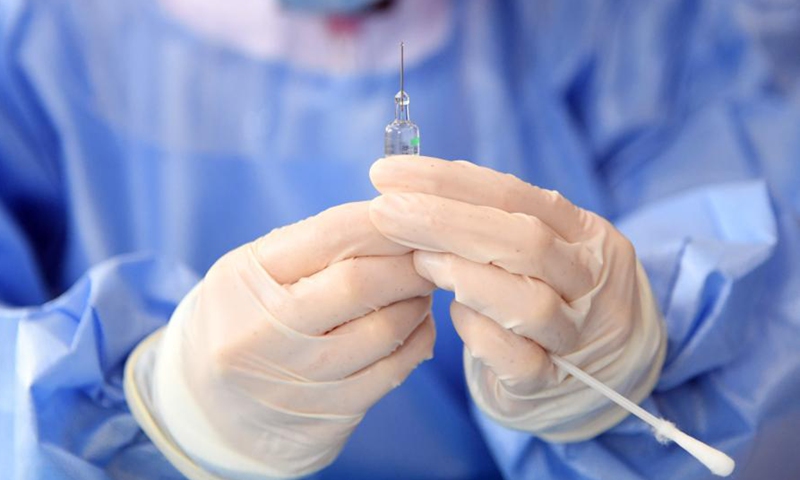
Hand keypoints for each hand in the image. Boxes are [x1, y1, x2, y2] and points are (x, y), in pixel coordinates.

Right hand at [149, 202, 435, 477]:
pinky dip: (418, 340)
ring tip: (424, 286)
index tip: (413, 214)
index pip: (330, 235)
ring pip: (384, 330)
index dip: (384, 221)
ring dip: (417, 301)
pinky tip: (417, 323)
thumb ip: (315, 247)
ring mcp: (296, 379)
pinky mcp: (329, 413)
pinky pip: (393, 371)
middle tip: (431, 251)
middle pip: (360, 283)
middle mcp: (263, 332)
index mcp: (245, 280)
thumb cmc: (245, 320)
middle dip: (408, 263)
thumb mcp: (254, 272)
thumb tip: (396, 222)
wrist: (210, 410)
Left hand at [369, 156, 664, 440]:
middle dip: (444, 221)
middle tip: (384, 212)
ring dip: (462, 275)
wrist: (605, 373)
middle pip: (525, 242)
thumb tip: (414, 184)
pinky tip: (454, 316)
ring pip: (528, 303)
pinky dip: (478, 334)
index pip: (516, 196)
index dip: (448, 181)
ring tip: (418, 262)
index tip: (387, 173)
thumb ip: (493, 219)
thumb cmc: (551, 294)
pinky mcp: (553, 383)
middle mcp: (593, 281)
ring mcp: (579, 335)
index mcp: (588, 234)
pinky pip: (517, 360)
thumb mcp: (541, 248)